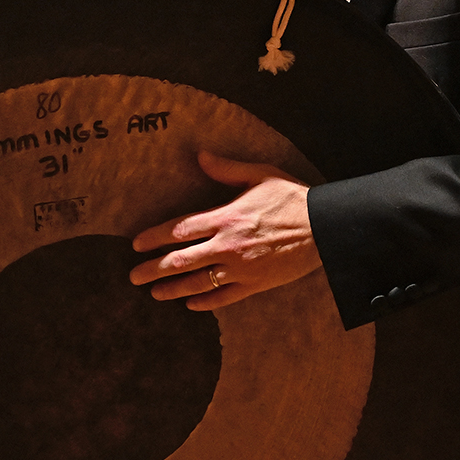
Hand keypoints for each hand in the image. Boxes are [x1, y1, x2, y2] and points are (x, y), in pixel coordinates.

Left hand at [129, 151, 319, 310]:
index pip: (180, 230)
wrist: (325, 227)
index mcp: (226, 217)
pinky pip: (225, 296)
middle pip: (181, 260)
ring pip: (198, 283)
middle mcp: (228, 245)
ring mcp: (241, 267)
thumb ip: (226, 168)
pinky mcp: (255, 283)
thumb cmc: (292, 198)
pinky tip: (191, 304)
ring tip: (155, 293)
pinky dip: (206, 302)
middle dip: (153, 269)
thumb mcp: (260, 174)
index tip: (136, 244)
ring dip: (173, 289)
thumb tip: (200, 155)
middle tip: (134, 276)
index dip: (154, 238)